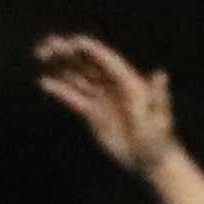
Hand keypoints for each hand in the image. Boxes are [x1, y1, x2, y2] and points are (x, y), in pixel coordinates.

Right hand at [31, 33, 176, 174]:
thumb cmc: (158, 139)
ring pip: (78, 77)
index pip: (106, 60)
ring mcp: (102, 98)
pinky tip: (46, 83)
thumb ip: (158, 96)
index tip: (71, 42)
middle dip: (68, 52)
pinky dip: (61, 90)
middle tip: (48, 45)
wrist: (150, 161)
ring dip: (61, 66)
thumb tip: (161, 74)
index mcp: (129, 82)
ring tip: (41, 55)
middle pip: (88, 63)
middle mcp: (114, 85)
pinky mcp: (94, 114)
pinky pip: (75, 98)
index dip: (88, 49)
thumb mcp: (159, 118)